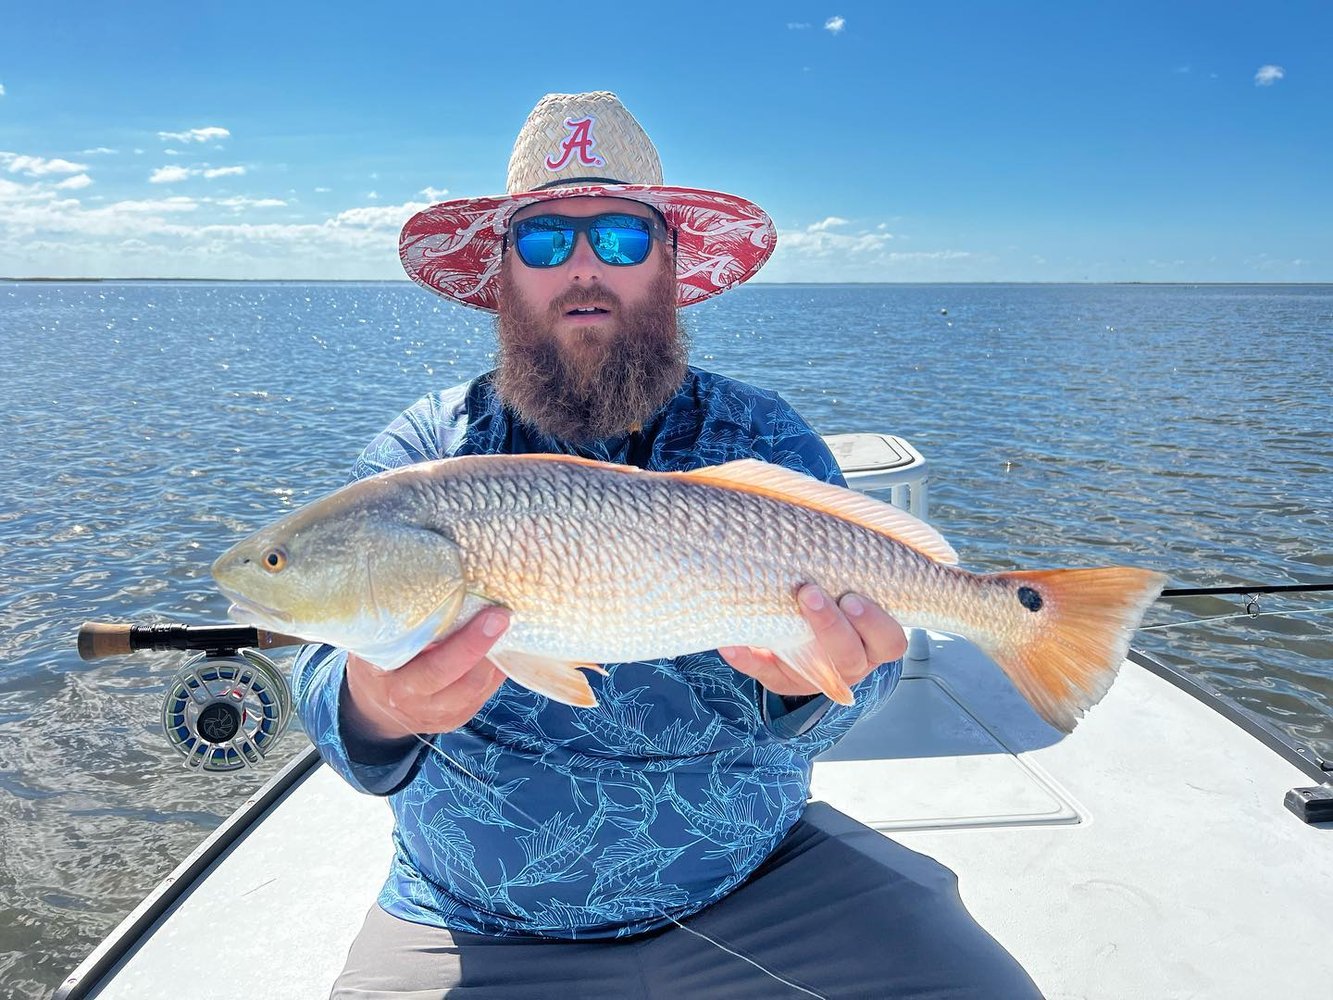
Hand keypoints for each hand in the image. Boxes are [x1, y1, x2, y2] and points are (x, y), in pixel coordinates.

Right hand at [342, 608, 509, 742]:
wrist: (372, 706)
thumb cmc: (375, 659)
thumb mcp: (373, 640)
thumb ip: (396, 619)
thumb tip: (430, 575)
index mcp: (390, 681)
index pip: (435, 667)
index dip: (467, 643)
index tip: (490, 614)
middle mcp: (413, 702)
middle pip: (463, 680)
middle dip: (486, 647)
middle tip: (503, 615)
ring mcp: (437, 716)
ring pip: (478, 688)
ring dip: (495, 658)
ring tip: (504, 626)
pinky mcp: (457, 718)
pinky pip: (484, 694)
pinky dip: (495, 669)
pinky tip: (499, 646)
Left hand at [718, 585, 906, 698]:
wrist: (808, 640)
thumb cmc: (836, 605)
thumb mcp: (847, 590)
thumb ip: (844, 571)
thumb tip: (825, 530)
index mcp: (873, 644)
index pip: (889, 641)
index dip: (875, 623)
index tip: (852, 598)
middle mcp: (852, 665)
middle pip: (852, 657)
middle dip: (831, 626)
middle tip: (810, 594)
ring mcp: (817, 677)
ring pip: (818, 674)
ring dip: (797, 642)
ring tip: (783, 613)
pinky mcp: (782, 681)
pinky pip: (763, 674)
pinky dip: (746, 659)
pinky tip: (731, 643)